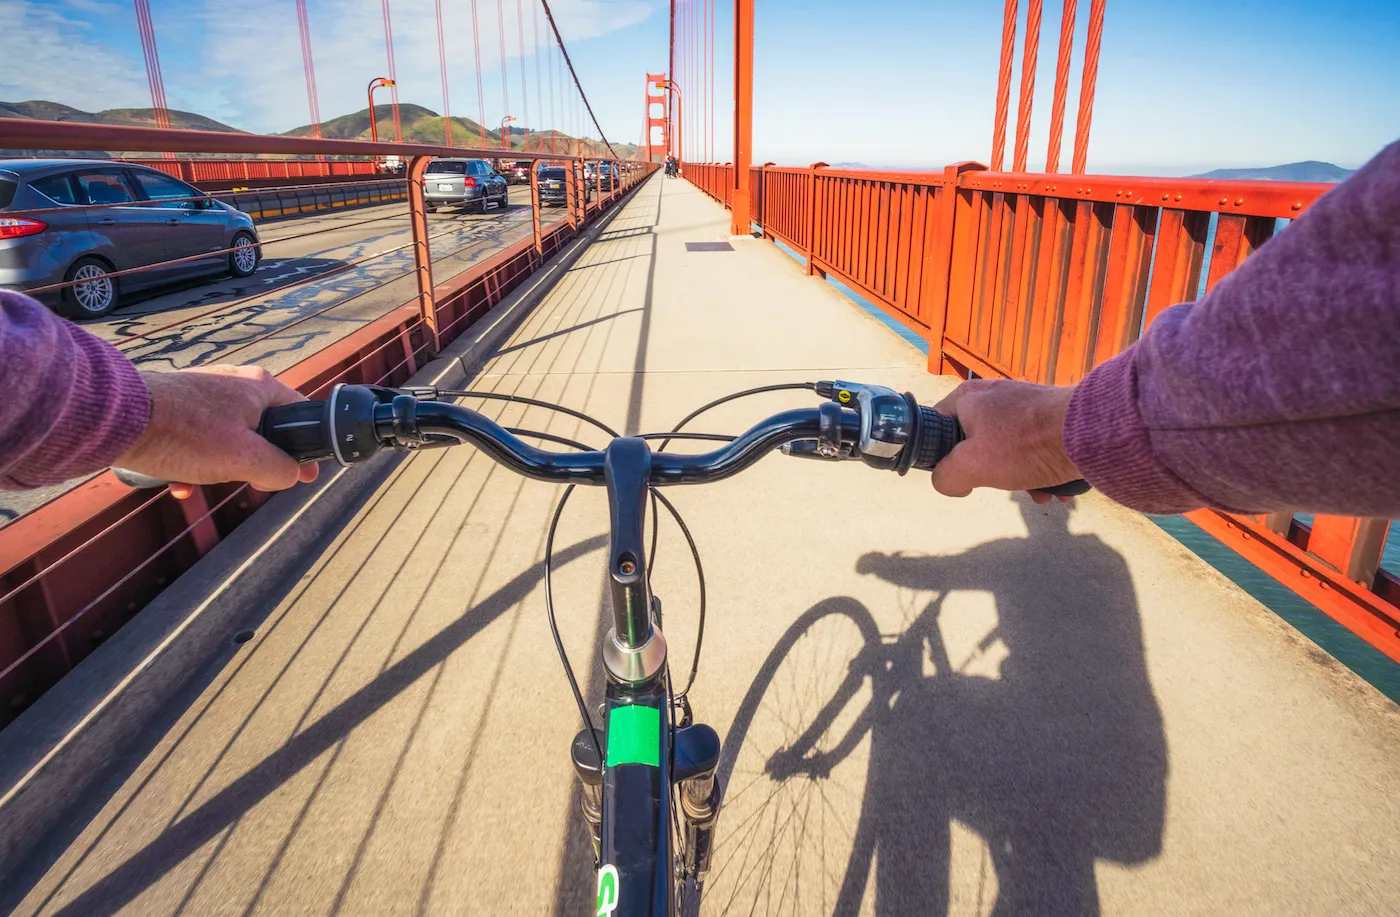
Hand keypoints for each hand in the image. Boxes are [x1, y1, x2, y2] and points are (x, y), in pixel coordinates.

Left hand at [116, 365, 318, 499]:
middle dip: (256, 462)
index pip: (301, 414)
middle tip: (247, 482)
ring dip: (220, 466)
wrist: (115, 419)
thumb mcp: (245, 459)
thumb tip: (293, 475)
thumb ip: (280, 469)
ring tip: (202, 482)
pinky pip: (198, 435)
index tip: (303, 476)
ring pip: (229, 436)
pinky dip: (194, 460)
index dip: (306, 449)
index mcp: (260, 387)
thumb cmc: (185, 435)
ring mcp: (204, 391)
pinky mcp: (176, 403)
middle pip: (264, 429)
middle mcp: (235, 382)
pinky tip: (178, 482)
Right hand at [930, 380, 1079, 504]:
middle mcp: (993, 394)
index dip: (941, 455)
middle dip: (989, 473)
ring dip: (1019, 477)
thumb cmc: (1025, 445)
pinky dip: (1040, 468)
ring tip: (1038, 493)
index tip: (958, 473)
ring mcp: (1023, 403)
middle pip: (975, 442)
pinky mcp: (1049, 414)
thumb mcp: (970, 468)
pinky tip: (1055, 487)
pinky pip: (1034, 446)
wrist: (1091, 432)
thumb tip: (949, 482)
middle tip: (1002, 485)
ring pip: (1007, 448)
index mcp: (967, 397)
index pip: (936, 426)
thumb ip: (945, 477)